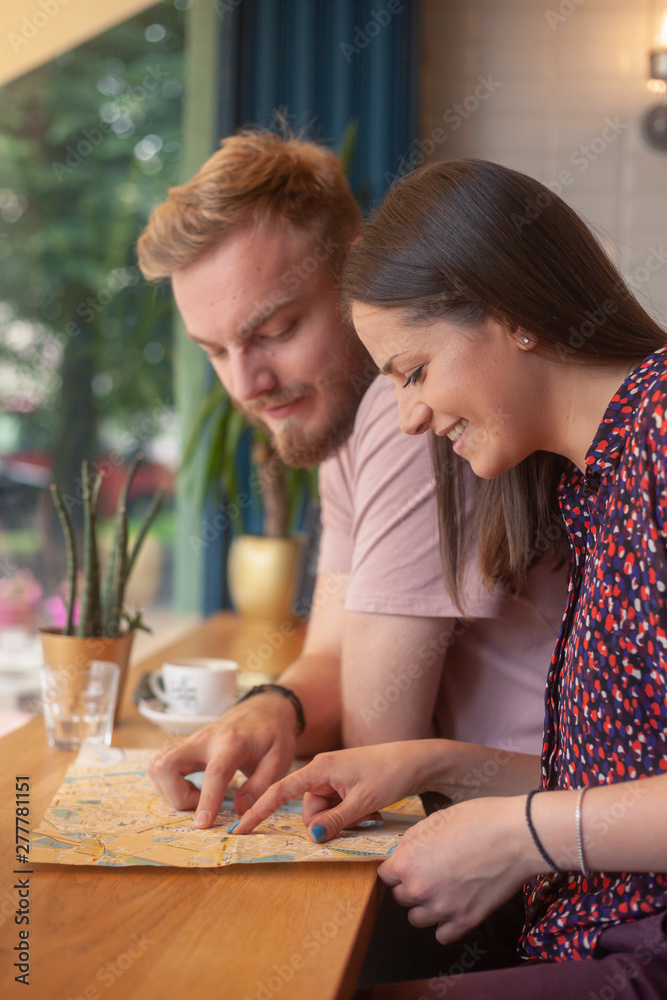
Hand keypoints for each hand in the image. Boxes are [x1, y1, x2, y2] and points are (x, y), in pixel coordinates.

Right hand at [148, 693, 299, 827]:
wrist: (264, 706)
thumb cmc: (274, 734)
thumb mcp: (280, 759)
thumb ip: (262, 786)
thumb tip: (239, 809)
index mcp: (233, 743)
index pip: (214, 772)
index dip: (206, 800)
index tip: (202, 824)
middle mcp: (205, 739)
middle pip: (167, 765)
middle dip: (175, 795)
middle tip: (199, 804)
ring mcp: (192, 741)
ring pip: (157, 765)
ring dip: (169, 790)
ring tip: (196, 795)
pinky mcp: (186, 745)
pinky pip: (161, 764)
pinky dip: (168, 782)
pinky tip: (191, 786)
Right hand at [234, 741, 443, 839]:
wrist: (418, 760)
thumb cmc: (391, 774)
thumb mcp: (363, 802)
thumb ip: (335, 821)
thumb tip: (312, 837)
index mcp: (320, 768)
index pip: (281, 791)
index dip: (260, 810)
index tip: (240, 829)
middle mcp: (322, 770)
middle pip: (309, 810)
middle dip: (328, 823)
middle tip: (358, 820)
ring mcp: (334, 776)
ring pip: (324, 812)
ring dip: (342, 821)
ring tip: (369, 814)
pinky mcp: (345, 782)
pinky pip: (336, 807)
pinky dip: (349, 815)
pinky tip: (370, 812)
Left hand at [378, 795, 537, 943]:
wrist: (515, 836)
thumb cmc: (476, 820)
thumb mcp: (434, 820)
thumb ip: (411, 841)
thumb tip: (401, 853)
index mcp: (408, 863)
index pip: (385, 875)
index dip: (396, 866)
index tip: (408, 862)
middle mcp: (420, 890)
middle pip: (400, 897)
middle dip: (410, 884)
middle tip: (429, 871)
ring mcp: (443, 909)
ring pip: (417, 918)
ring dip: (424, 906)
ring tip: (441, 889)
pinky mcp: (466, 921)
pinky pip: (442, 935)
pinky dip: (445, 924)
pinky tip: (454, 906)